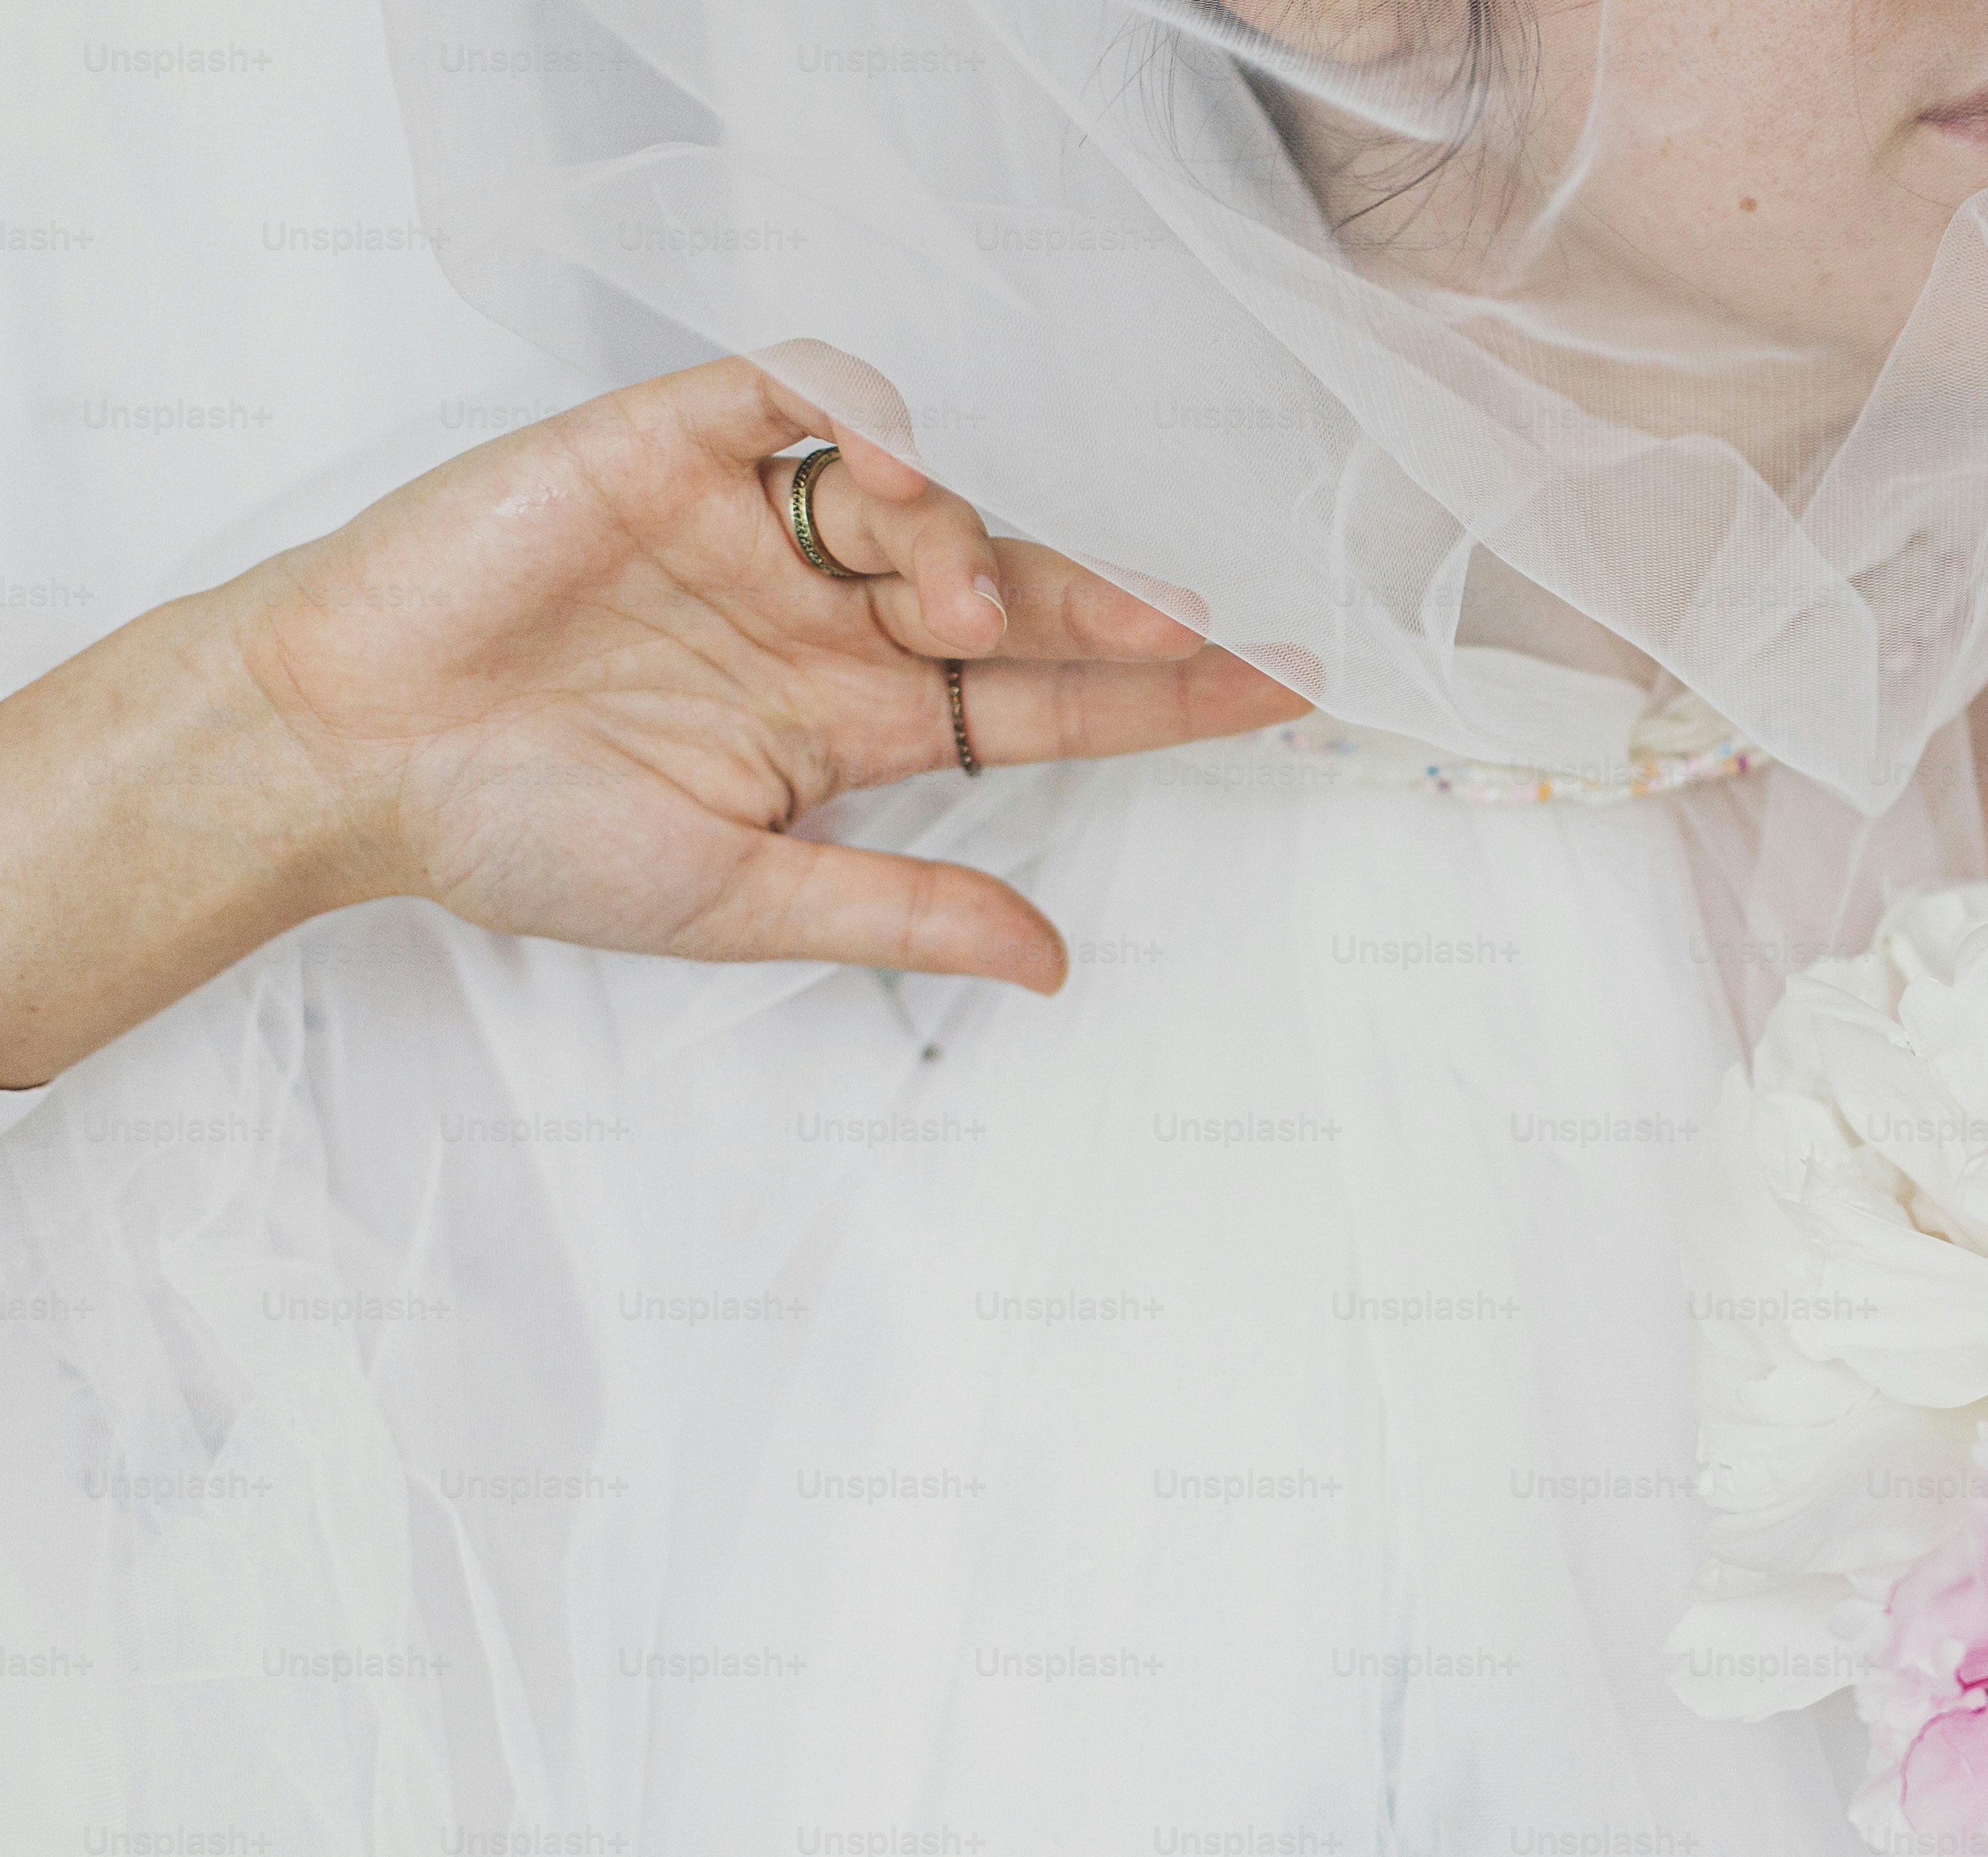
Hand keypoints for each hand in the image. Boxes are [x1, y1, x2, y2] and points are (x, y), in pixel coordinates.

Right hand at [233, 347, 1307, 986]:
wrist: (347, 757)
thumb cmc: (521, 833)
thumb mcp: (742, 898)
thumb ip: (903, 913)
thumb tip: (1053, 965)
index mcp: (855, 726)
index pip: (1047, 703)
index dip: (1163, 695)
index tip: (1281, 690)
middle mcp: (826, 621)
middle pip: (1022, 597)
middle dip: (1121, 610)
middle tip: (1209, 630)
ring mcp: (756, 529)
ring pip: (928, 501)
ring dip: (974, 545)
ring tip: (960, 607)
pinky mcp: (673, 445)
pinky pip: (805, 401)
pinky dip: (868, 430)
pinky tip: (889, 486)